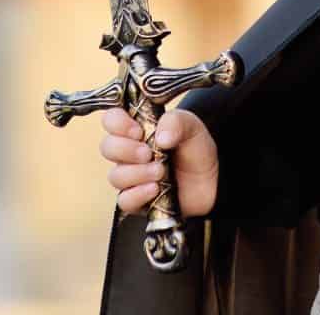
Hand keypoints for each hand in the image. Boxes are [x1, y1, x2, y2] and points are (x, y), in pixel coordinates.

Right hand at [101, 107, 218, 217]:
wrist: (212, 180)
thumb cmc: (195, 149)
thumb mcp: (192, 127)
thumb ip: (176, 122)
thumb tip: (161, 137)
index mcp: (137, 128)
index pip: (111, 119)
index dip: (117, 123)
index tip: (137, 131)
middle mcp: (129, 152)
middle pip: (107, 147)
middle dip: (126, 150)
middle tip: (148, 153)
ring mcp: (131, 177)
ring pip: (115, 176)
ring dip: (137, 173)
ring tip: (160, 171)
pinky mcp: (138, 200)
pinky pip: (125, 200)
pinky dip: (138, 194)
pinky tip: (155, 188)